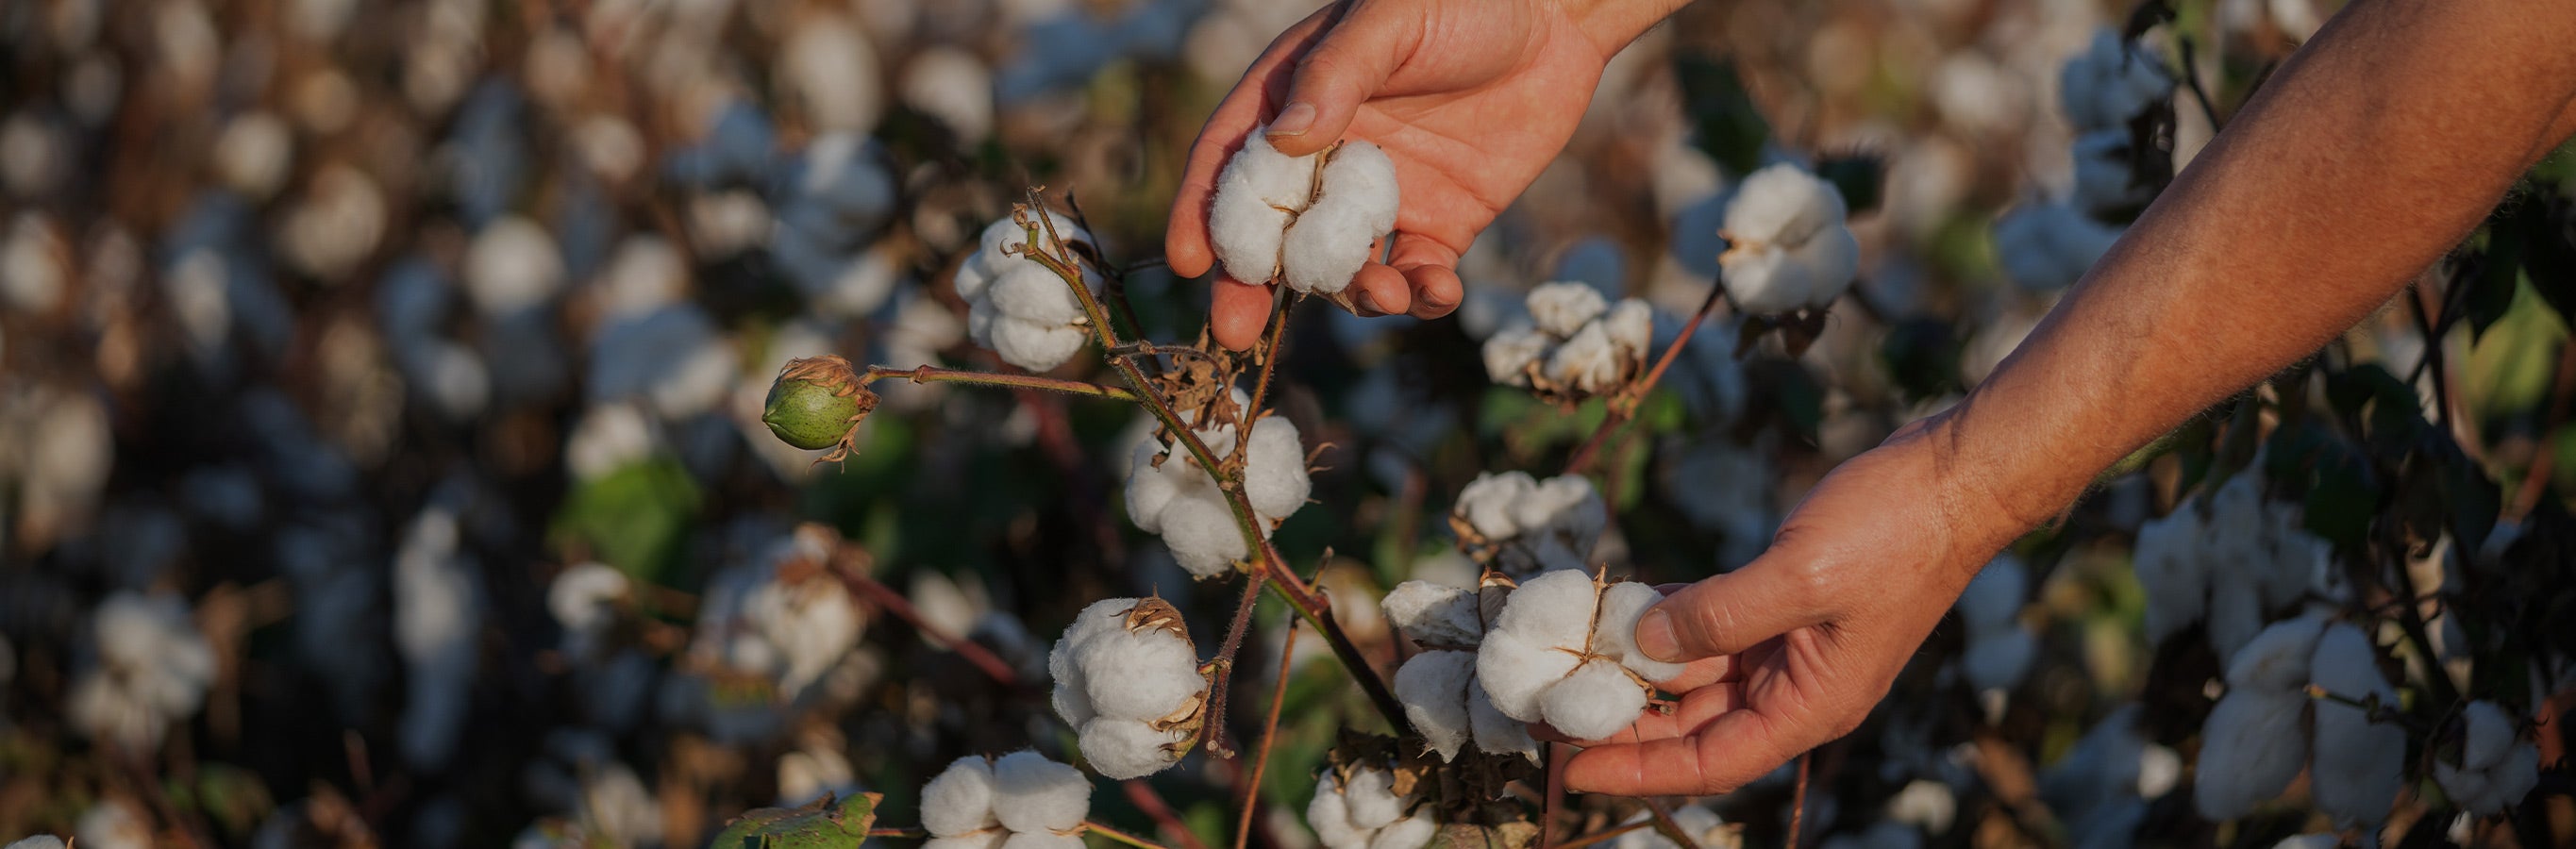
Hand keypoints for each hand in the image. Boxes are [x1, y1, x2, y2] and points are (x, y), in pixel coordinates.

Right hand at [1164, 0, 1669, 349]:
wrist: (1557, 15)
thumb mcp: (1389, 22)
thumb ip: (1335, 76)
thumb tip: (1284, 141)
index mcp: (1295, 99)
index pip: (1231, 160)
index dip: (1203, 210)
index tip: (1189, 260)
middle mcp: (1329, 156)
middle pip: (1273, 231)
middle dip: (1252, 284)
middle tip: (1236, 331)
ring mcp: (1383, 197)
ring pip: (1343, 266)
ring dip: (1350, 292)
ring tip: (1379, 292)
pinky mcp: (1442, 223)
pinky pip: (1417, 275)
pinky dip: (1422, 295)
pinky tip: (1438, 292)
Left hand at [1556, 417, 2025, 794]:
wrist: (1959, 475)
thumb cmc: (1896, 532)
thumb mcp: (1799, 576)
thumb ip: (1719, 614)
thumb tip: (1645, 641)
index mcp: (1812, 705)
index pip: (1711, 761)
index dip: (1638, 768)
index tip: (1570, 765)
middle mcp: (1798, 686)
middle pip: (1694, 725)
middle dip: (1622, 720)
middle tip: (1546, 712)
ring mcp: (1793, 644)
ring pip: (1697, 672)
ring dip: (1638, 665)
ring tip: (1567, 659)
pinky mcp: (1788, 599)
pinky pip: (1714, 621)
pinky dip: (1669, 614)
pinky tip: (1620, 603)